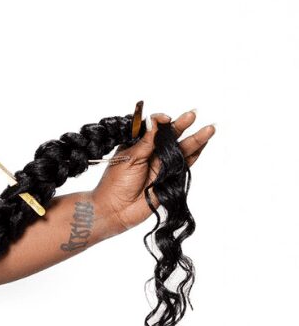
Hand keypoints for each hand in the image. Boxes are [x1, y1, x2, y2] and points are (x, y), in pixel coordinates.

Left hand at [93, 109, 216, 234]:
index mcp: (138, 145)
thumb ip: (146, 141)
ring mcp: (162, 166)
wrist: (115, 211)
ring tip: (210, 129)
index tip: (166, 119)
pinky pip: (184, 165)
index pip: (154, 128)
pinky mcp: (169, 179)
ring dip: (196, 139)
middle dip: (183, 125)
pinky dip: (194, 155)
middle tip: (194, 114)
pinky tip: (204, 145)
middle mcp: (152, 153)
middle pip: (171, 136)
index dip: (161, 122)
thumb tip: (154, 120)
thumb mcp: (130, 158)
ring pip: (181, 149)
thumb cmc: (115, 184)